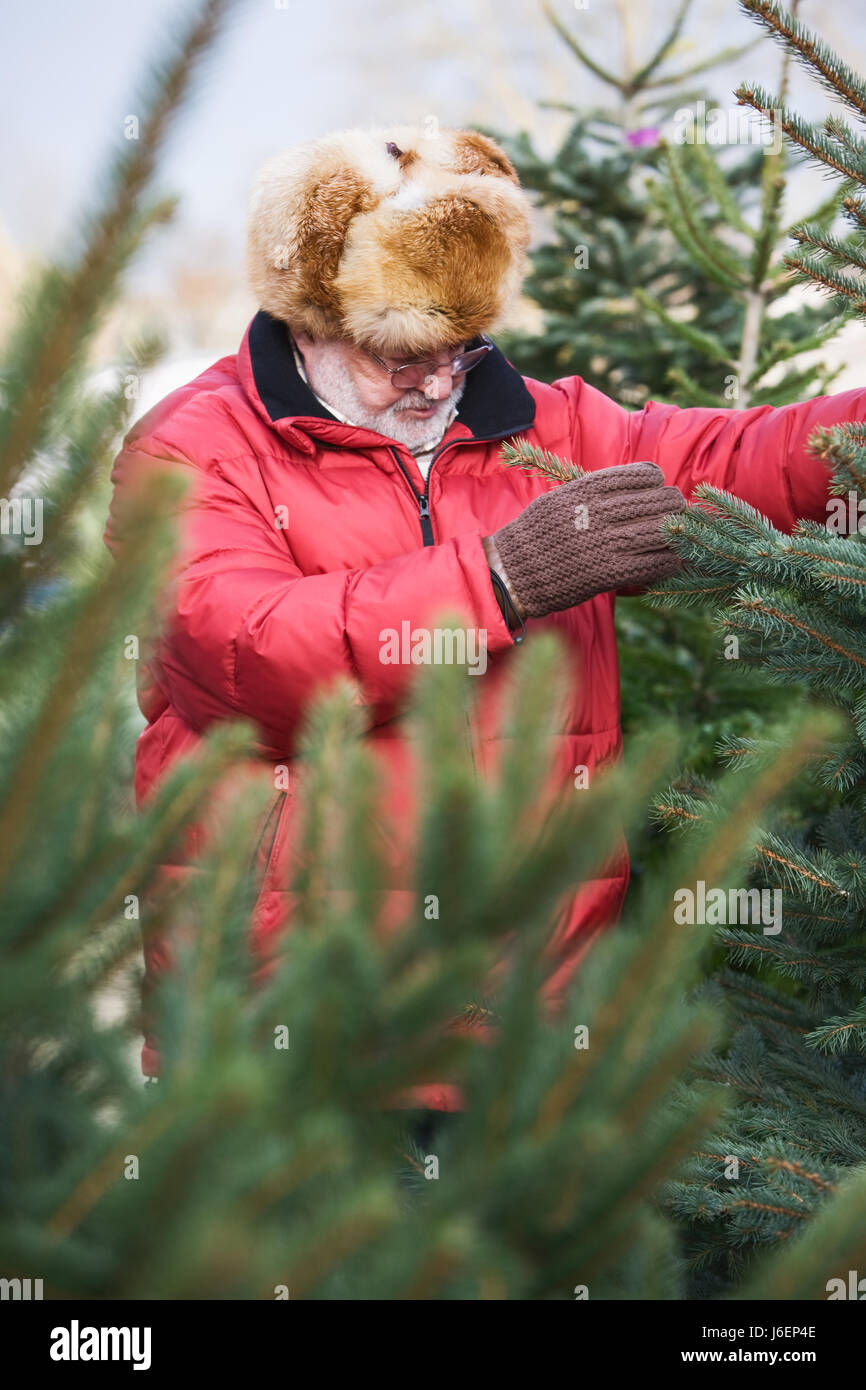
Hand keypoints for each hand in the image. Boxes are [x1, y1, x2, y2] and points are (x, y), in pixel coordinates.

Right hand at [487, 461, 686, 619]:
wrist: (514, 572)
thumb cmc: (535, 536)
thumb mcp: (558, 499)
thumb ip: (590, 491)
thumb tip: (623, 486)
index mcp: (585, 491)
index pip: (636, 475)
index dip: (654, 479)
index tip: (658, 484)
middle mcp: (597, 514)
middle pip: (655, 501)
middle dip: (673, 503)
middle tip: (679, 507)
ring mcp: (604, 544)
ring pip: (659, 531)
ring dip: (677, 531)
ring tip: (682, 533)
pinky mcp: (607, 573)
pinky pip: (651, 564)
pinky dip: (668, 562)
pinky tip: (673, 561)